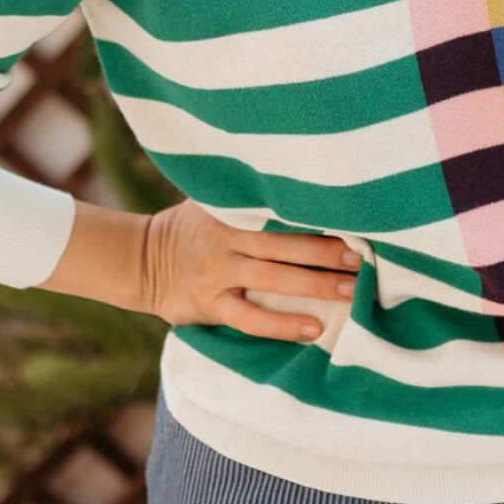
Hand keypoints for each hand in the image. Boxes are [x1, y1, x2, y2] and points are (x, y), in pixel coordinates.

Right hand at [139, 197, 360, 341]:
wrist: (140, 260)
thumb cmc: (188, 226)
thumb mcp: (209, 198)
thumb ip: (244, 192)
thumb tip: (295, 174)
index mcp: (229, 211)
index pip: (279, 211)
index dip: (316, 216)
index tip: (353, 220)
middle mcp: (225, 240)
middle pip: (284, 245)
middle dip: (327, 252)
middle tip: (364, 259)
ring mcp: (218, 274)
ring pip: (273, 280)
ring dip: (315, 285)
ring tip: (351, 292)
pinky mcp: (210, 305)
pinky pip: (251, 319)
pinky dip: (283, 325)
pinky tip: (313, 329)